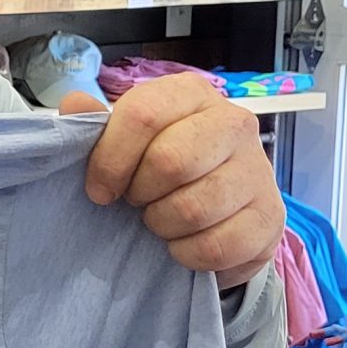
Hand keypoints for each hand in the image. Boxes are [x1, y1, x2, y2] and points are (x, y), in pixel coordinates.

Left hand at [60, 75, 283, 288]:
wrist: (214, 213)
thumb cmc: (159, 170)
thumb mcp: (123, 142)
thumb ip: (94, 124)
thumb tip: (75, 103)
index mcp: (191, 94)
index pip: (143, 114)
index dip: (111, 159)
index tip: (100, 188)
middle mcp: (234, 123)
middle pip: (170, 161)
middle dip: (139, 193)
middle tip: (136, 202)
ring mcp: (259, 170)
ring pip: (194, 208)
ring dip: (162, 225)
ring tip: (160, 219)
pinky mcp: (271, 218)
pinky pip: (217, 246)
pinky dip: (187, 253)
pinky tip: (183, 242)